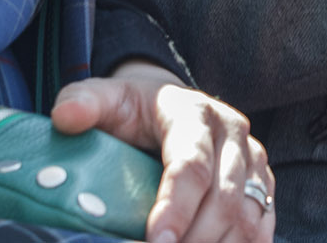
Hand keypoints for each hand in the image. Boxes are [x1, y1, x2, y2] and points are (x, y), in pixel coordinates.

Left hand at [50, 62, 273, 242]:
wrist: (171, 107)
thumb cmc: (134, 110)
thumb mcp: (107, 98)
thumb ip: (83, 103)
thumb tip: (64, 119)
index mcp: (194, 111)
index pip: (191, 163)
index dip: (176, 205)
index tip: (156, 240)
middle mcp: (232, 133)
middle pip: (224, 198)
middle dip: (194, 239)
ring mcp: (253, 160)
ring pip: (248, 217)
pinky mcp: (262, 185)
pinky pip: (261, 227)